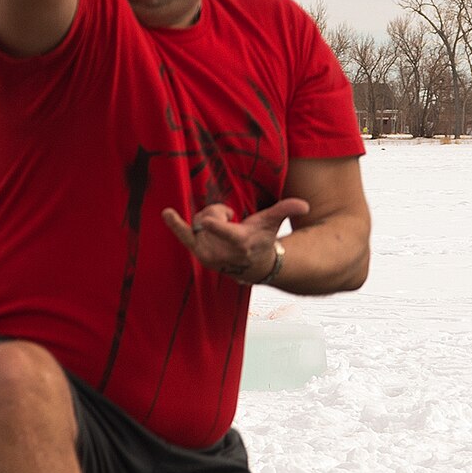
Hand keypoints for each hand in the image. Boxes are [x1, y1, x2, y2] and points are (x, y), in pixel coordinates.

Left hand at [164, 197, 308, 284]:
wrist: (252, 267)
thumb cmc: (262, 240)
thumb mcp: (273, 224)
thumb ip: (285, 210)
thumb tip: (305, 205)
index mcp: (240, 242)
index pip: (227, 232)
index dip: (217, 225)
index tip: (208, 221)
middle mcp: (221, 250)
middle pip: (210, 216)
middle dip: (219, 213)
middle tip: (232, 221)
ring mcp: (207, 253)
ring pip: (199, 220)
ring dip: (210, 220)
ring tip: (222, 230)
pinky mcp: (198, 252)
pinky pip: (184, 233)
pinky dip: (175, 224)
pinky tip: (166, 213)